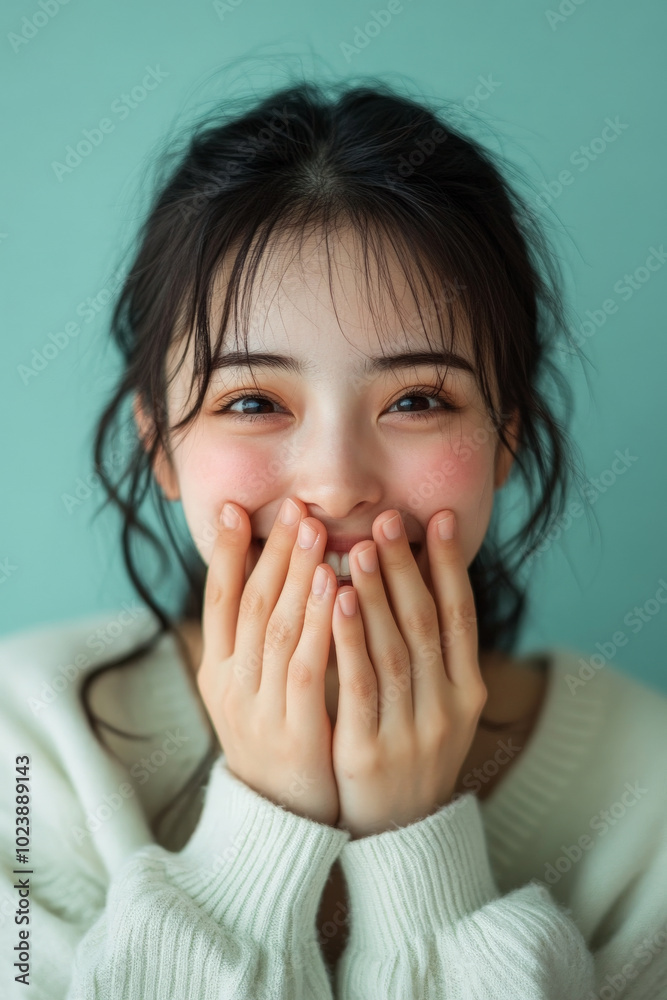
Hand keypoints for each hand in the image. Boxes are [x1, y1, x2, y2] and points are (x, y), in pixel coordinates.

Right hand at [195, 496, 339, 826]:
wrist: (283, 818)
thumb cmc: (278, 737)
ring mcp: (258, 710)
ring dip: (296, 577)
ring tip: (314, 533)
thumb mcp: (253, 689)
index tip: (238, 509)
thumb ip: (259, 639)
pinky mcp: (293, 732)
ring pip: (276, 629)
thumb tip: (276, 574)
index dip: (228, 554)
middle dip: (273, 553)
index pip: (218, 600)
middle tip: (295, 508)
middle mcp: (230, 685)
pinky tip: (339, 591)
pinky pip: (306, 669)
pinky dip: (320, 626)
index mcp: (217, 671)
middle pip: (251, 605)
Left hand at [330, 509, 487, 839]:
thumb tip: (419, 577)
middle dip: (407, 567)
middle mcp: (447, 706)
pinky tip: (337, 601)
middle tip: (387, 520)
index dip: (450, 566)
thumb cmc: (412, 750)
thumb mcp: (440, 706)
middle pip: (426, 624)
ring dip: (378, 594)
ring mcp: (411, 730)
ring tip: (359, 547)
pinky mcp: (369, 750)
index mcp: (468, 689)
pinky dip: (350, 639)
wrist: (398, 833)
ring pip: (394, 648)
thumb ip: (434, 651)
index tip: (436, 519)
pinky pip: (358, 684)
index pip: (462, 615)